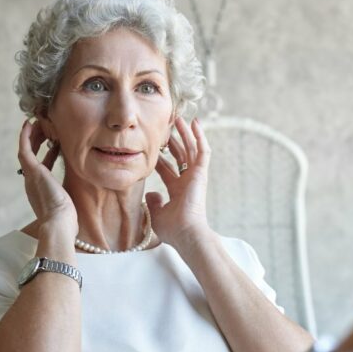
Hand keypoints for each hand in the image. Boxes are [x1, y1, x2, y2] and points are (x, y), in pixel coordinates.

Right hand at [17, 119, 77, 236]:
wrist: (59, 223)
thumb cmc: (67, 220)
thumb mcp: (70, 204)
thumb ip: (71, 196)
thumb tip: (81, 194)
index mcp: (41, 190)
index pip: (43, 167)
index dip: (48, 154)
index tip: (55, 144)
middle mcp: (32, 182)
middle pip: (32, 156)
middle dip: (38, 142)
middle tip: (45, 129)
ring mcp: (31, 176)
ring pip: (27, 150)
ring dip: (32, 136)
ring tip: (38, 123)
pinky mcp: (32, 171)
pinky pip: (25, 149)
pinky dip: (25, 137)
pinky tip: (29, 124)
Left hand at [147, 117, 212, 247]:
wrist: (186, 232)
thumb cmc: (173, 229)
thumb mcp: (157, 214)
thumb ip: (154, 202)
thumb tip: (150, 192)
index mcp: (178, 191)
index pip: (167, 169)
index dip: (159, 158)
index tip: (151, 147)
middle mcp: (188, 181)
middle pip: (180, 156)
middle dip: (173, 141)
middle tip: (166, 127)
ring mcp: (196, 176)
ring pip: (191, 149)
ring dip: (186, 134)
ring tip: (180, 118)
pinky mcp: (202, 172)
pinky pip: (202, 150)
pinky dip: (200, 136)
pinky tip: (195, 123)